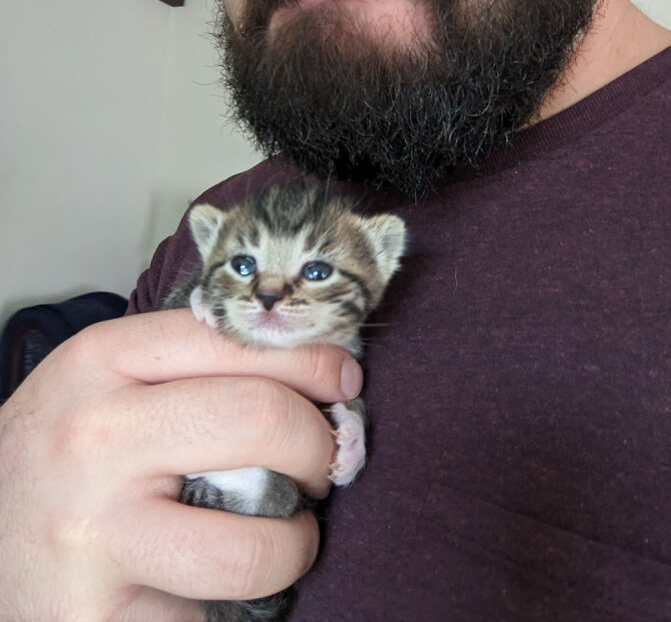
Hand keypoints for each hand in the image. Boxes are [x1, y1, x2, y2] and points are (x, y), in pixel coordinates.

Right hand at [0, 308, 362, 620]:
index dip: (311, 359)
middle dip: (318, 446)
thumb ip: (193, 365)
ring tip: (284, 535)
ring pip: (257, 541)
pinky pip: (219, 613)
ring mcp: (95, 531)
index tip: (343, 382)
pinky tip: (224, 583)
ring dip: (297, 543)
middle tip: (321, 464)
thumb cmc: (64, 456)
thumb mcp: (108, 383)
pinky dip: (245, 599)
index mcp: (101, 360)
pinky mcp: (99, 615)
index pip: (235, 340)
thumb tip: (320, 368)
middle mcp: (94, 435)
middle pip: (262, 419)